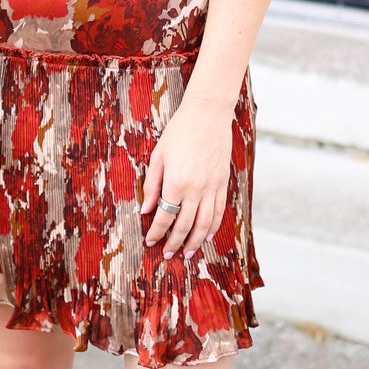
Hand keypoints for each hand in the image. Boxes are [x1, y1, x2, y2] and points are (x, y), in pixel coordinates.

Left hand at [140, 96, 231, 259]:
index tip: (150, 242)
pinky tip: (206, 236)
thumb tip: (146, 210)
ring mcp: (212, 187)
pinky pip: (219, 210)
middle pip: (185, 225)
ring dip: (195, 241)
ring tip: (187, 253)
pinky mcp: (223, 182)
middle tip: (167, 255)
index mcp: (176, 182)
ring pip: (205, 223)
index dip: (157, 232)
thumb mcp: (158, 156)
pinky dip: (213, 226)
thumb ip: (151, 185)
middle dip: (174, 243)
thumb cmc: (179, 131)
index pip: (165, 216)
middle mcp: (196, 188)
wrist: (208, 114)